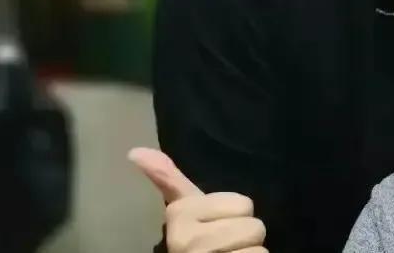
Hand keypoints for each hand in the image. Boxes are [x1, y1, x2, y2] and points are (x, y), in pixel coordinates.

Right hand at [128, 147, 266, 252]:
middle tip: (222, 247)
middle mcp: (186, 241)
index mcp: (179, 216)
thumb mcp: (183, 210)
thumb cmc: (192, 241)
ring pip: (258, 248)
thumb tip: (136, 150)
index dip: (235, 215)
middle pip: (254, 226)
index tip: (212, 226)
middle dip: (244, 237)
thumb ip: (168, 180)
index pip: (244, 204)